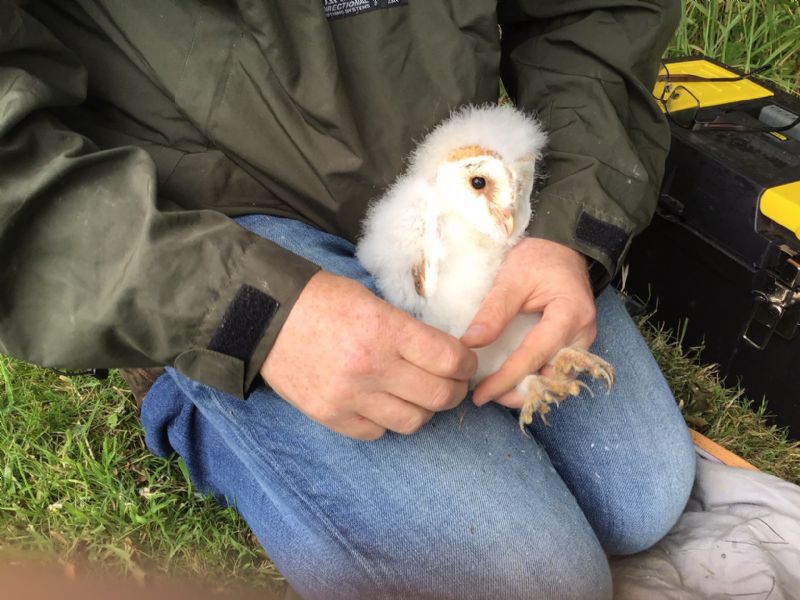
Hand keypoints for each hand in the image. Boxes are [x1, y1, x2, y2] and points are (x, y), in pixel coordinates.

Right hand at [261, 271, 477, 439]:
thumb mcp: (371, 300)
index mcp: (386, 330)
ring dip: (424, 410)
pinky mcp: (329, 415)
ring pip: (412, 421)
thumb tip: (443, 353)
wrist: (266, 316)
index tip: (465, 361)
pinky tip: (384, 404)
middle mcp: (371, 367)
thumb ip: (407, 329)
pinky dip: (387, 422)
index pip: (449, 359)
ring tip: (419, 396)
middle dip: (454, 390)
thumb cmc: (322, 300)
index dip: (467, 363)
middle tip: (451, 383)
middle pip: (438, 395)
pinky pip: (377, 433)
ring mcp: (350, 396)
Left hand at [460, 238, 595, 407]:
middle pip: (552, 379)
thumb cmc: (538, 258)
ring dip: (529, 392)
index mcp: (570, 315)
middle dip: (519, 394)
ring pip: (558, 382)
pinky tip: (513, 382)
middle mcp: (582, 335)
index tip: (481, 394)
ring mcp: (582, 342)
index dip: (506, 379)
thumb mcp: (512, 278)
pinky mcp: (575, 345)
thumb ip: (493, 311)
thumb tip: (470, 344)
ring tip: (496, 392)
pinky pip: (558, 373)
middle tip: (486, 396)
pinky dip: (536, 382)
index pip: (535, 356)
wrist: (561, 248)